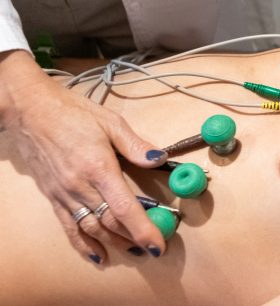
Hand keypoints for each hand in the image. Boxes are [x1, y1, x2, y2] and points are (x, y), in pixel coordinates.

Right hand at [0, 51, 166, 263]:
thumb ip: (136, 146)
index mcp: (98, 168)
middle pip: (110, 222)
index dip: (142, 230)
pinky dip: (83, 245)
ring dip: (114, 244)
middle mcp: (80, 186)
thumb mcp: (111, 122)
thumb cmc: (72, 113)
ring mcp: (64, 194)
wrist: (30, 112)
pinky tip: (97, 256)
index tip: (157, 245)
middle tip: (153, 249)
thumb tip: (160, 159)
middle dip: (134, 239)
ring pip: (91, 228)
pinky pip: (69, 227)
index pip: (124, 208)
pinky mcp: (53, 197)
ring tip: (134, 253)